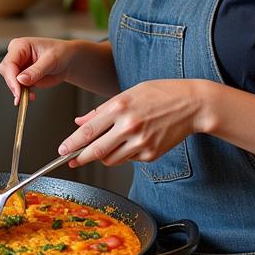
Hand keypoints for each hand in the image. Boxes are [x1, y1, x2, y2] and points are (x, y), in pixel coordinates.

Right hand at [0, 37, 76, 101]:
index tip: (18, 91)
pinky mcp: (23, 77)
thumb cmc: (61, 53)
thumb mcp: (51, 60)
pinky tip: (31, 96)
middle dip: (14, 85)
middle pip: (7, 73)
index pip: (9, 63)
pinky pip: (19, 88)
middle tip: (22, 97)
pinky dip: (23, 94)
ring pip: (11, 82)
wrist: (68, 60)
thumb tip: (21, 79)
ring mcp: (19, 67)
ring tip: (30, 97)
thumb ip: (36, 70)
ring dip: (19, 91)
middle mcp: (17, 56)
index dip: (12, 78)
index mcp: (20, 46)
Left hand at [57, 79, 207, 166]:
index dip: (71, 144)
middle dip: (79, 158)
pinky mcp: (151, 154)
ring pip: (110, 159)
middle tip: (71, 160)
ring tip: (106, 145)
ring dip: (102, 156)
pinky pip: (128, 159)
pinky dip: (123, 154)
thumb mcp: (127, 94)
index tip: (62, 150)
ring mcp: (141, 143)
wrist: (192, 104)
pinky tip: (131, 141)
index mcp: (119, 108)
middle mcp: (128, 127)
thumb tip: (79, 122)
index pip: (87, 132)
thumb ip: (101, 111)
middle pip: (95, 151)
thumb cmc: (160, 94)